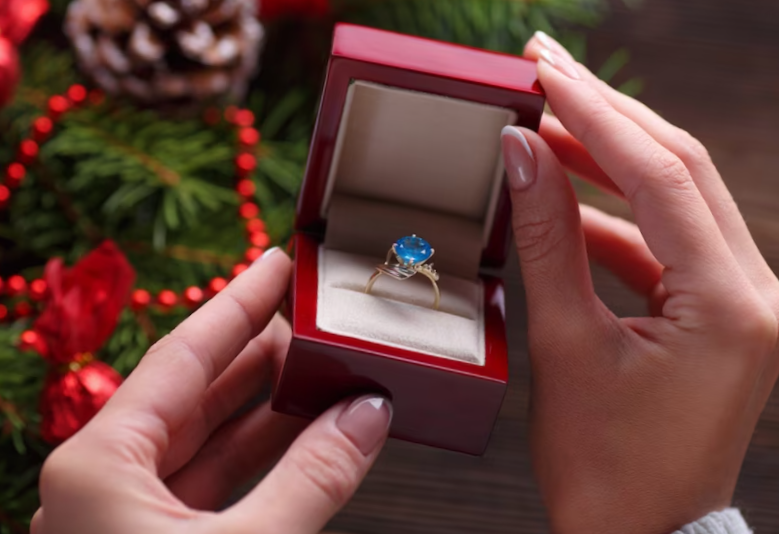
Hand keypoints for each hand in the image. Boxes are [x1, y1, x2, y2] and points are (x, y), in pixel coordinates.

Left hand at [31, 249, 391, 533]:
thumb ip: (311, 481)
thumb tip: (367, 417)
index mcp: (101, 462)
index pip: (184, 355)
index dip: (238, 305)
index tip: (277, 265)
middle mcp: (109, 480)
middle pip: (198, 390)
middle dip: (262, 353)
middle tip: (314, 317)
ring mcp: (134, 515)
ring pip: (213, 438)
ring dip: (272, 406)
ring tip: (325, 369)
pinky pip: (222, 482)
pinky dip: (269, 458)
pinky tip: (312, 436)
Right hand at [500, 33, 778, 532]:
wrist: (641, 533)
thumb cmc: (608, 466)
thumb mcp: (567, 346)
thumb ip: (547, 241)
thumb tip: (523, 158)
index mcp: (730, 303)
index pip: (659, 175)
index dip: (594, 115)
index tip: (542, 73)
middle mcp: (755, 291)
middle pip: (679, 167)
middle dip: (606, 112)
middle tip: (545, 68)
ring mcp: (740, 299)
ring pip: (672, 197)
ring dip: (605, 160)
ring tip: (543, 126)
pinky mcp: (715, 310)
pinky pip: (662, 241)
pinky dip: (610, 217)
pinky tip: (560, 202)